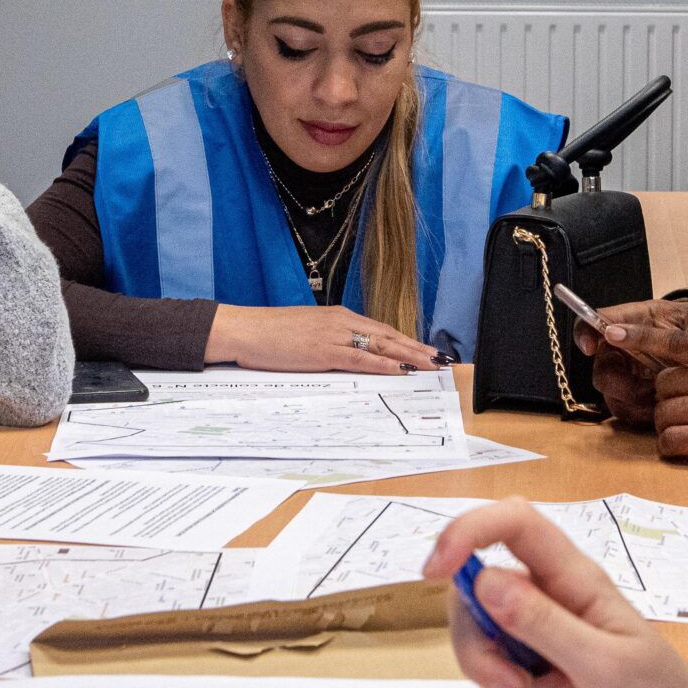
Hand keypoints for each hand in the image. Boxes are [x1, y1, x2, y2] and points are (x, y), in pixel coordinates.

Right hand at [206, 304, 440, 373]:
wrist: (245, 329)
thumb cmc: (270, 334)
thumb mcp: (306, 333)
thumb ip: (329, 341)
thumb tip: (347, 355)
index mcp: (338, 316)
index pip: (381, 329)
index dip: (407, 340)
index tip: (427, 350)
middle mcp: (342, 322)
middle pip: (389, 336)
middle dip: (418, 348)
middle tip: (442, 359)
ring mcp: (334, 335)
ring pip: (382, 346)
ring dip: (409, 357)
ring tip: (431, 366)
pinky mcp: (324, 351)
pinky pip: (361, 359)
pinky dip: (383, 365)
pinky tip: (400, 371)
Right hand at [420, 502, 687, 687]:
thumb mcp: (602, 664)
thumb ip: (543, 624)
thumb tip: (483, 582)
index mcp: (571, 576)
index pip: (511, 523)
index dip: (466, 532)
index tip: (435, 571)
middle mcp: (550, 595)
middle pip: (476, 598)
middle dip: (483, 651)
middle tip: (518, 687)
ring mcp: (542, 632)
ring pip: (484, 647)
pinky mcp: (539, 667)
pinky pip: (502, 684)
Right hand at [574, 299, 687, 427]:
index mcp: (633, 320)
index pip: (596, 321)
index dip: (584, 333)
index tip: (589, 347)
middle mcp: (622, 349)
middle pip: (600, 367)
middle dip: (613, 381)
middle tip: (640, 387)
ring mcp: (628, 375)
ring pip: (611, 395)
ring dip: (632, 401)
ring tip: (659, 398)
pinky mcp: (637, 397)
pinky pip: (627, 412)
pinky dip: (641, 414)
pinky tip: (662, 409)